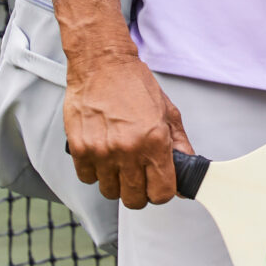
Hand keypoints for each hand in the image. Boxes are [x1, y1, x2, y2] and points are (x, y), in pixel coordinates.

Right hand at [63, 50, 192, 209]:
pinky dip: (95, 172)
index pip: (162, 192)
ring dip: (116, 181)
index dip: (162, 192)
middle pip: (135, 199)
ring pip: (110, 192)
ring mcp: (102, 152)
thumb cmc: (134, 85)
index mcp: (154, 141)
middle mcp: (128, 150)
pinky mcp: (80, 149)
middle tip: (139, 176)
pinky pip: (87, 179)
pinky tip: (102, 154)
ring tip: (119, 161)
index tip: (159, 185)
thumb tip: (186, 169)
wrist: (102, 65)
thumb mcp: (168, 112)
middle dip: (140, 192)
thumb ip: (180, 145)